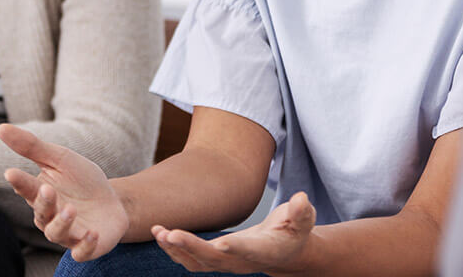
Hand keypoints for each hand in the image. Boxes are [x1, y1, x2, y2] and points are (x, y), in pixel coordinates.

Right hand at [0, 124, 128, 260]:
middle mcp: (50, 217)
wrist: (113, 201)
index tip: (11, 172)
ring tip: (70, 209)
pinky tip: (91, 233)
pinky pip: (81, 252)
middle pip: (41, 212)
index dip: (19, 181)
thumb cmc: (81, 179)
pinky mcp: (87, 247)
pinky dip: (85, 246)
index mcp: (41, 194)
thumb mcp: (60, 158)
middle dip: (43, 202)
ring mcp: (68, 233)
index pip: (26, 188)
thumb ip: (32, 146)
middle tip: (47, 188)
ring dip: (62, 223)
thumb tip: (1, 128)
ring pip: (56, 233)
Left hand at [151, 191, 315, 274]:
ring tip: (159, 232)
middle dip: (191, 247)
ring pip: (196, 263)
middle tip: (171, 233)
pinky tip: (160, 234)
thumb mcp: (303, 220)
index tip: (221, 244)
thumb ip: (302, 212)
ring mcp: (226, 263)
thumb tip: (302, 200)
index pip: (249, 251)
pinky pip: (190, 259)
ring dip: (175, 249)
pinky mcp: (214, 259)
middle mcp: (242, 261)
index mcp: (265, 250)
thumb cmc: (294, 231)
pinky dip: (174, 248)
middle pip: (214, 259)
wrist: (284, 251)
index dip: (236, 249)